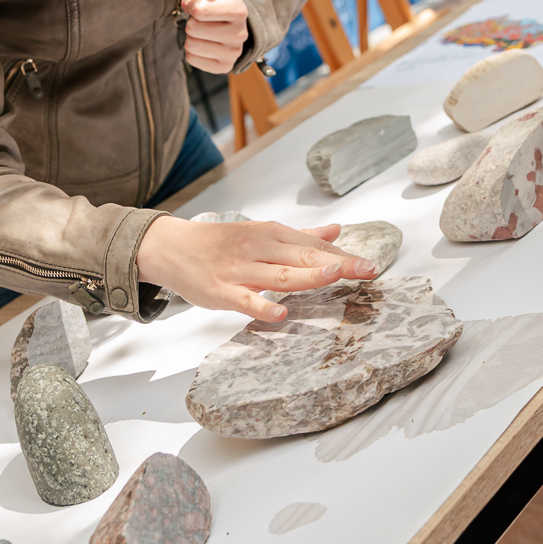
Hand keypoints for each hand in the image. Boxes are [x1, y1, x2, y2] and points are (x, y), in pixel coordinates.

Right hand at [137, 216, 378, 320]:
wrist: (172, 247)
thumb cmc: (222, 243)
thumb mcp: (261, 234)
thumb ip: (301, 236)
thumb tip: (336, 229)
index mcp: (271, 234)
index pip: (313, 245)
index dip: (342, 254)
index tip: (369, 265)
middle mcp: (259, 248)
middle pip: (302, 256)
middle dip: (336, 263)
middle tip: (366, 269)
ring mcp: (240, 270)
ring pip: (279, 275)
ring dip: (308, 276)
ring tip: (335, 276)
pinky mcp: (221, 291)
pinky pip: (245, 300)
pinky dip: (263, 306)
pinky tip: (281, 314)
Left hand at [182, 0, 249, 73]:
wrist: (227, 24)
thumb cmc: (217, 1)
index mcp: (239, 10)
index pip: (199, 11)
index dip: (191, 5)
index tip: (195, 3)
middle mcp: (240, 34)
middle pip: (193, 29)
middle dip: (192, 22)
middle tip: (201, 20)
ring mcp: (233, 53)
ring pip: (191, 45)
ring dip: (192, 37)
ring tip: (203, 31)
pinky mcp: (224, 68)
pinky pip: (192, 60)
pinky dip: (193, 52)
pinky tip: (204, 44)